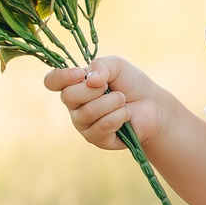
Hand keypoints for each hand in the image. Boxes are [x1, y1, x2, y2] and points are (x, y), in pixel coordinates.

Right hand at [43, 55, 174, 149]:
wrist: (153, 105)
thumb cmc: (131, 83)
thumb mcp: (117, 66)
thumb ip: (101, 66)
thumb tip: (89, 80)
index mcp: (73, 85)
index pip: (52, 81)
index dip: (62, 77)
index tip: (82, 74)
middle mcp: (74, 105)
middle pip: (68, 96)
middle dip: (94, 89)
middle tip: (111, 88)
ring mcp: (83, 124)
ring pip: (87, 112)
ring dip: (112, 102)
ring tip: (123, 100)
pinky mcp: (96, 138)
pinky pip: (102, 127)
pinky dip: (118, 117)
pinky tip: (126, 114)